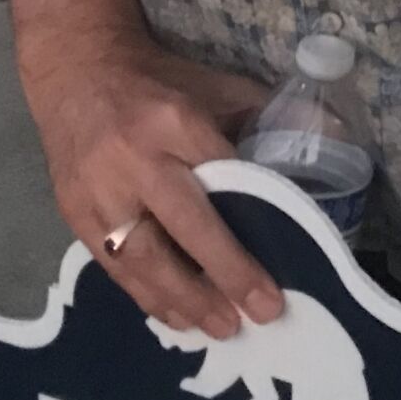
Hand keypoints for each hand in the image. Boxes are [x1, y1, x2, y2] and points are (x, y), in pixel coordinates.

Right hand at [19, 26, 281, 339]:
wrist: (75, 71)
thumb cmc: (157, 83)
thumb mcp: (214, 86)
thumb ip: (262, 115)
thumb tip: (325, 137)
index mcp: (175, 120)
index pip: (223, 175)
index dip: (251, 220)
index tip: (280, 257)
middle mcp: (135, 158)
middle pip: (184, 225)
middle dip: (224, 273)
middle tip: (260, 313)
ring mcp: (99, 191)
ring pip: (144, 257)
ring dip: (184, 299)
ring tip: (221, 328)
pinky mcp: (75, 214)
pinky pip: (114, 267)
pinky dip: (147, 296)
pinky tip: (176, 317)